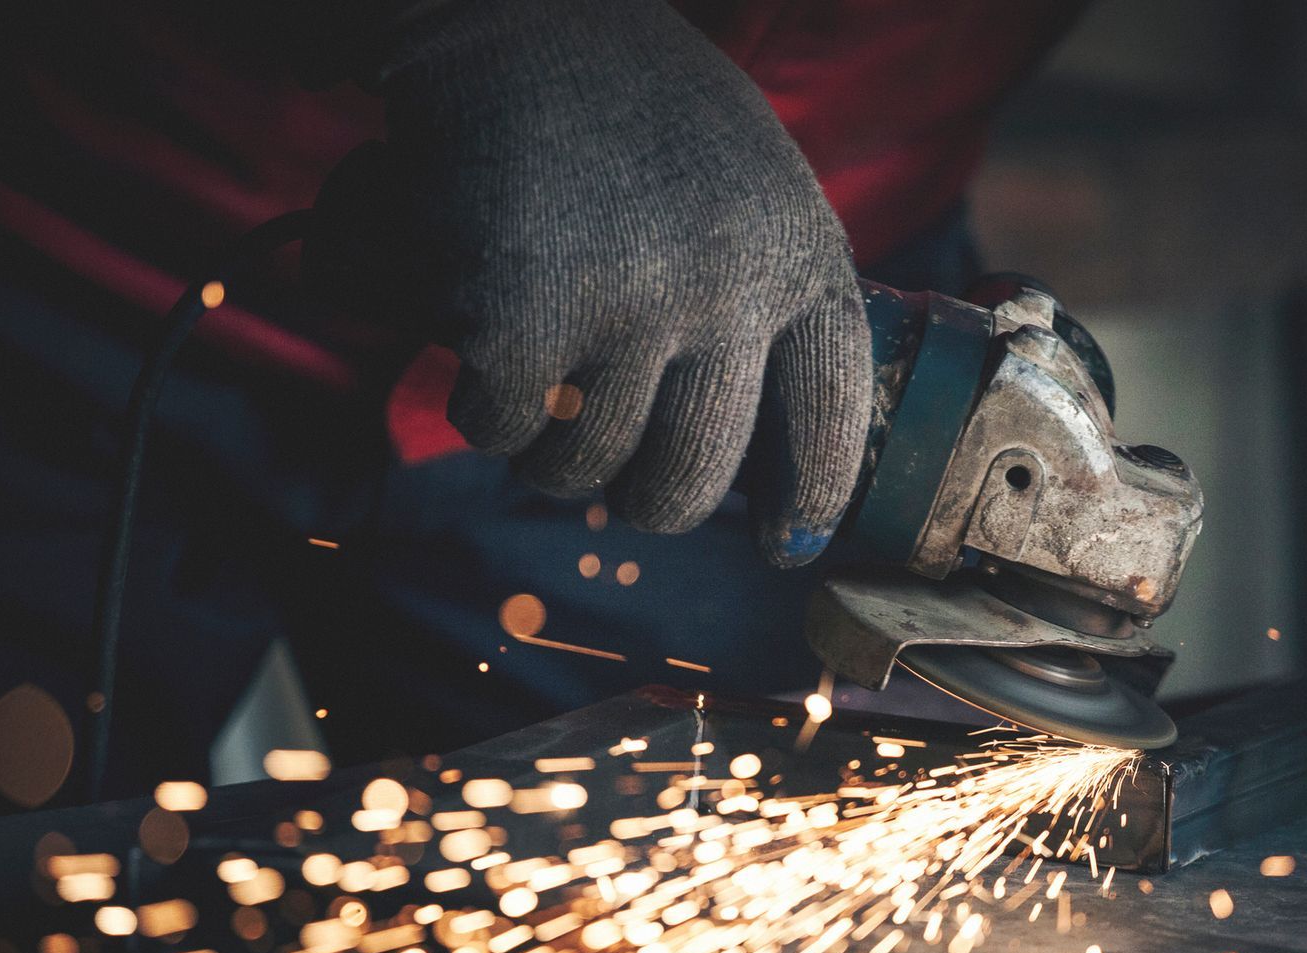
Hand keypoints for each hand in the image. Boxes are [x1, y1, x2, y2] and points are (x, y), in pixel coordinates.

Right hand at [308, 0, 869, 566]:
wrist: (519, 14)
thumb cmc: (635, 108)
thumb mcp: (749, 187)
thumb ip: (765, 301)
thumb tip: (767, 461)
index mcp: (798, 255)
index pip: (828, 417)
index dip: (812, 497)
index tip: (789, 545)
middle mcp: (729, 290)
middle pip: (692, 480)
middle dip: (649, 502)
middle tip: (621, 488)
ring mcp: (628, 306)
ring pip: (585, 466)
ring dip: (550, 452)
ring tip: (539, 398)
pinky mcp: (523, 315)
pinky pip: (501, 428)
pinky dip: (481, 407)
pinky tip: (479, 349)